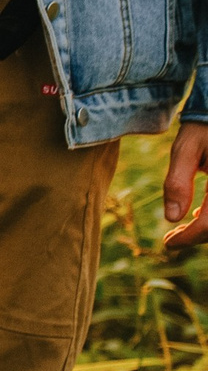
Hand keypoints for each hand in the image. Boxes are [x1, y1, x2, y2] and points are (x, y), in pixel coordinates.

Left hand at [165, 122, 207, 248]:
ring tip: (180, 231)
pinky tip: (197, 214)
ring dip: (206, 228)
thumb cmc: (204, 127)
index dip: (189, 238)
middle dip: (197, 236)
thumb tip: (172, 218)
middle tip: (171, 239)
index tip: (167, 244)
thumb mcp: (186, 149)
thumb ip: (178, 182)